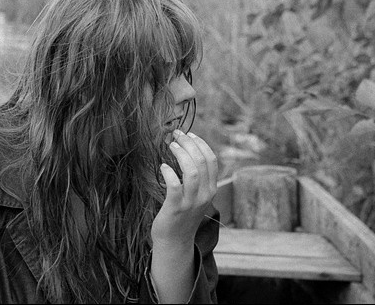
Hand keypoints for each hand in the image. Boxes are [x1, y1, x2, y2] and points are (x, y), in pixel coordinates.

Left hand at [151, 130, 217, 248]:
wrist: (175, 240)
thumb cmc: (182, 213)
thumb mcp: (196, 195)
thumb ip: (197, 177)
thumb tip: (187, 149)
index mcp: (211, 189)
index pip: (212, 160)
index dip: (200, 143)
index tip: (188, 133)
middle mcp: (204, 195)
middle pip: (201, 161)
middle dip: (188, 143)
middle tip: (175, 134)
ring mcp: (191, 202)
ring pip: (191, 171)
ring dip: (180, 154)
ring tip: (170, 145)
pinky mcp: (176, 208)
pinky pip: (175, 186)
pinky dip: (169, 172)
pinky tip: (163, 166)